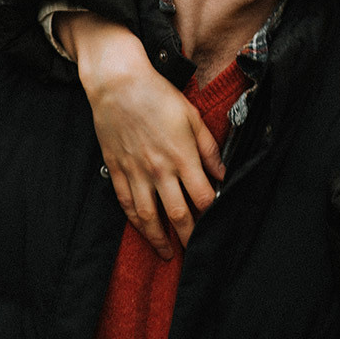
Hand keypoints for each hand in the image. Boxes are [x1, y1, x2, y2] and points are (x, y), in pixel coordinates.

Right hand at [55, 12, 224, 258]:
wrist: (119, 85)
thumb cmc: (159, 95)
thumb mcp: (192, 116)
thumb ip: (209, 147)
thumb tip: (223, 174)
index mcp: (183, 156)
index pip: (203, 196)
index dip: (212, 213)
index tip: (217, 222)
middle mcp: (160, 169)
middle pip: (179, 213)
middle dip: (189, 235)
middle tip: (196, 251)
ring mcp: (136, 172)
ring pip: (149, 216)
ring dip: (159, 238)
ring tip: (168, 253)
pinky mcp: (117, 170)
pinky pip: (127, 203)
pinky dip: (136, 221)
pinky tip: (143, 229)